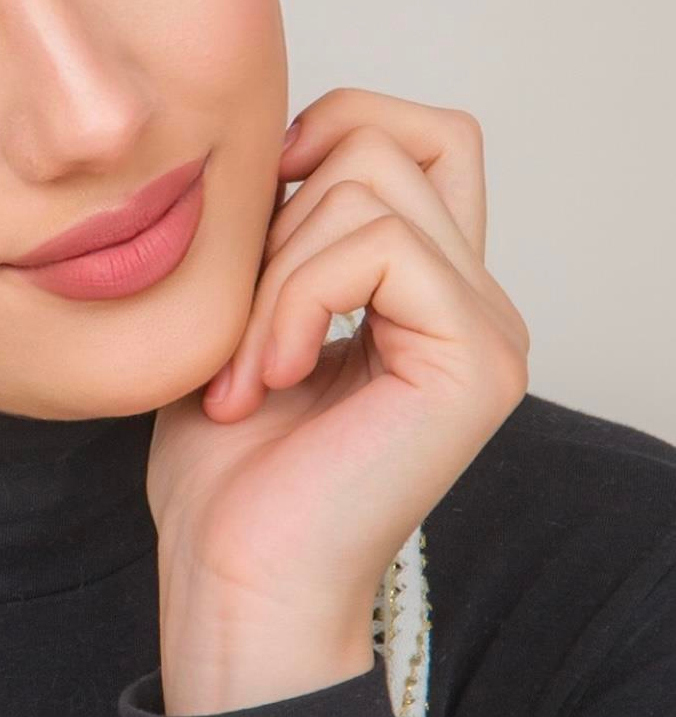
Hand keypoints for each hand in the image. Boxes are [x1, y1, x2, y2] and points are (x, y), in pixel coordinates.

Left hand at [146, 89, 530, 714]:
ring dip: (273, 274)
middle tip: (241, 328)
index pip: (420, 134)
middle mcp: (478, 303)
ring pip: (371, 188)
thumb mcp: (239, 312)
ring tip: (246, 372)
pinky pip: (377, 248)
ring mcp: (489, 331)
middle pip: (392, 140)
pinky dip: (295, 302)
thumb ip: (278, 226)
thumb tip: (282, 134)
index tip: (251, 225)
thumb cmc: (228, 476)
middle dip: (280, 214)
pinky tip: (269, 381)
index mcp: (432, 289)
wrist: (234, 583)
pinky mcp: (477, 361)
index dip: (328, 135)